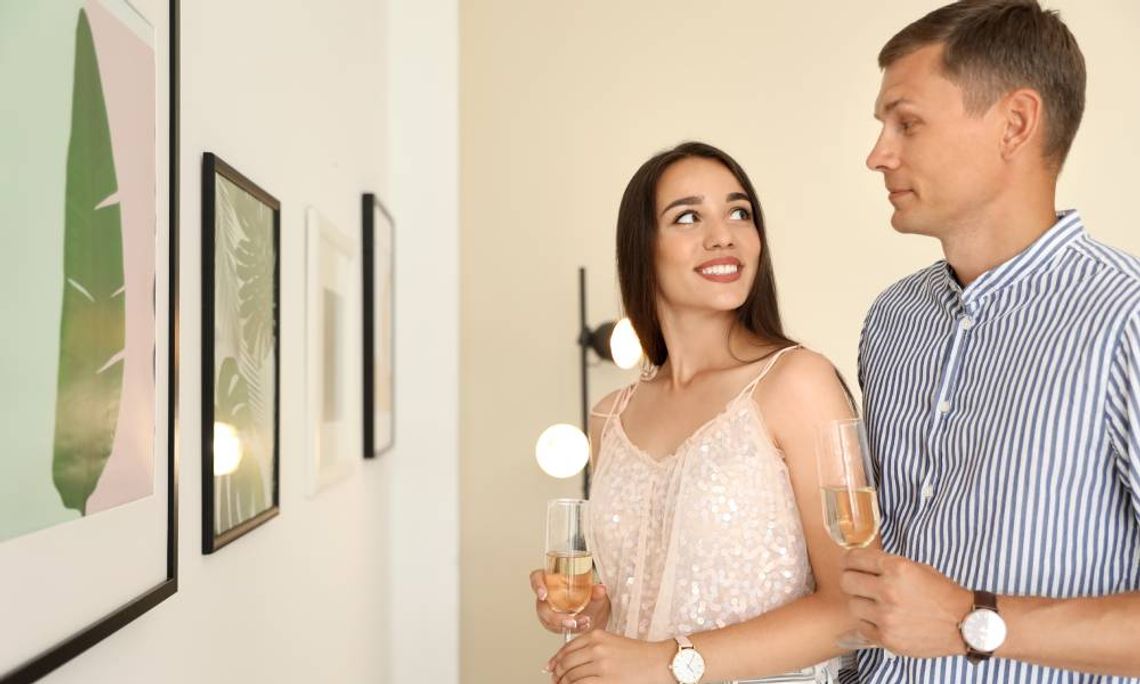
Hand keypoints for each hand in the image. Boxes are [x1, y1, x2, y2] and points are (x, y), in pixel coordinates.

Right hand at [530, 569, 609, 633]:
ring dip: (564, 625)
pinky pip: (558, 628)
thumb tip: (601, 589)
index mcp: (551, 579)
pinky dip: (572, 629)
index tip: (543, 595)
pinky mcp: (556, 622)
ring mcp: (550, 610)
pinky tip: (583, 626)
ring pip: (549, 621)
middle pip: (542, 607)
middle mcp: (548, 595)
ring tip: (582, 624)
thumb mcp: (592, 588)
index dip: (537, 586)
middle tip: (571, 621)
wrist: (595, 606)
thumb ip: (595, 589)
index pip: (537, 578)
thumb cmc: (588, 592)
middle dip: (555, 617)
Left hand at [547, 629, 674, 683]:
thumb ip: (592, 647)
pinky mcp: (606, 681)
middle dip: (557, 674)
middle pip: (566, 663)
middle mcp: (596, 648)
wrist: (660, 663)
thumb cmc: (639, 655)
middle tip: (555, 680)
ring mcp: (601, 665)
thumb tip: (569, 660)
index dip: (555, 660)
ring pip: (571, 677)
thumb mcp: (612, 642)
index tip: (550, 667)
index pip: (567, 648)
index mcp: (597, 635)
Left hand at [840, 548, 972, 656]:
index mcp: (897, 568)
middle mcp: (888, 591)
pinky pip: (862, 626)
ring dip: (861, 603)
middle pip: (846, 581)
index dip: (848, 560)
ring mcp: (886, 616)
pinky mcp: (887, 638)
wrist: (965, 624)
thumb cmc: (942, 594)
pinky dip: (868, 622)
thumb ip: (888, 565)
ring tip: (874, 604)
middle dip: (850, 580)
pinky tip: (881, 619)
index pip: (854, 558)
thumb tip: (859, 563)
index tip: (848, 563)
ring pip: (852, 605)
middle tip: (857, 583)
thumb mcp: (916, 568)